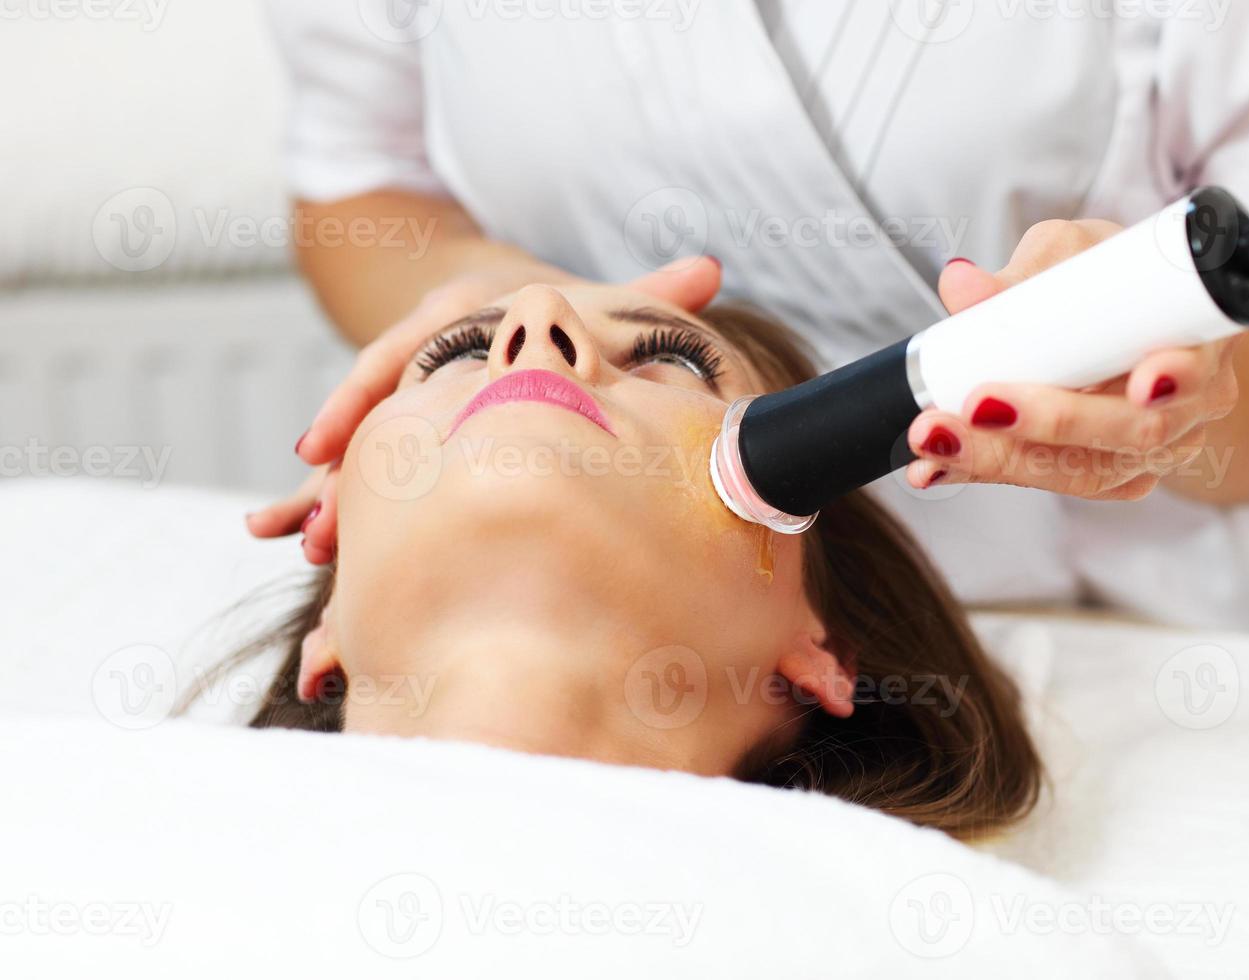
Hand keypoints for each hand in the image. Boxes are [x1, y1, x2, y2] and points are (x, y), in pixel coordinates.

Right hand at [245, 256, 723, 561]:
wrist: (518, 304)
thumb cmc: (560, 309)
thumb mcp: (593, 302)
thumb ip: (646, 294)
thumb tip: (712, 266)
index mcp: (447, 328)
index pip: (390, 363)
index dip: (358, 403)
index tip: (323, 446)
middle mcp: (416, 370)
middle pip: (367, 428)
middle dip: (339, 482)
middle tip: (320, 535)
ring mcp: (404, 415)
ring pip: (358, 468)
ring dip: (327, 509)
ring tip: (303, 550)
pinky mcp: (404, 451)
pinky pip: (362, 487)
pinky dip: (326, 516)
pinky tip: (290, 558)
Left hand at [905, 220, 1239, 500]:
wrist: (1130, 326)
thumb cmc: (1111, 281)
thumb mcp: (1073, 256)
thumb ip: (1025, 273)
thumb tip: (961, 285)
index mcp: (1200, 336)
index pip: (1201, 366)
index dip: (1176, 378)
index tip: (1142, 383)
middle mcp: (1189, 405)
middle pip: (1132, 433)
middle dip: (1051, 424)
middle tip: (977, 405)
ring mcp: (1154, 452)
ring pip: (1086, 471)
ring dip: (1002, 458)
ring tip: (934, 439)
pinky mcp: (1110, 478)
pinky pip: (1049, 482)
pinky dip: (987, 473)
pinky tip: (933, 467)